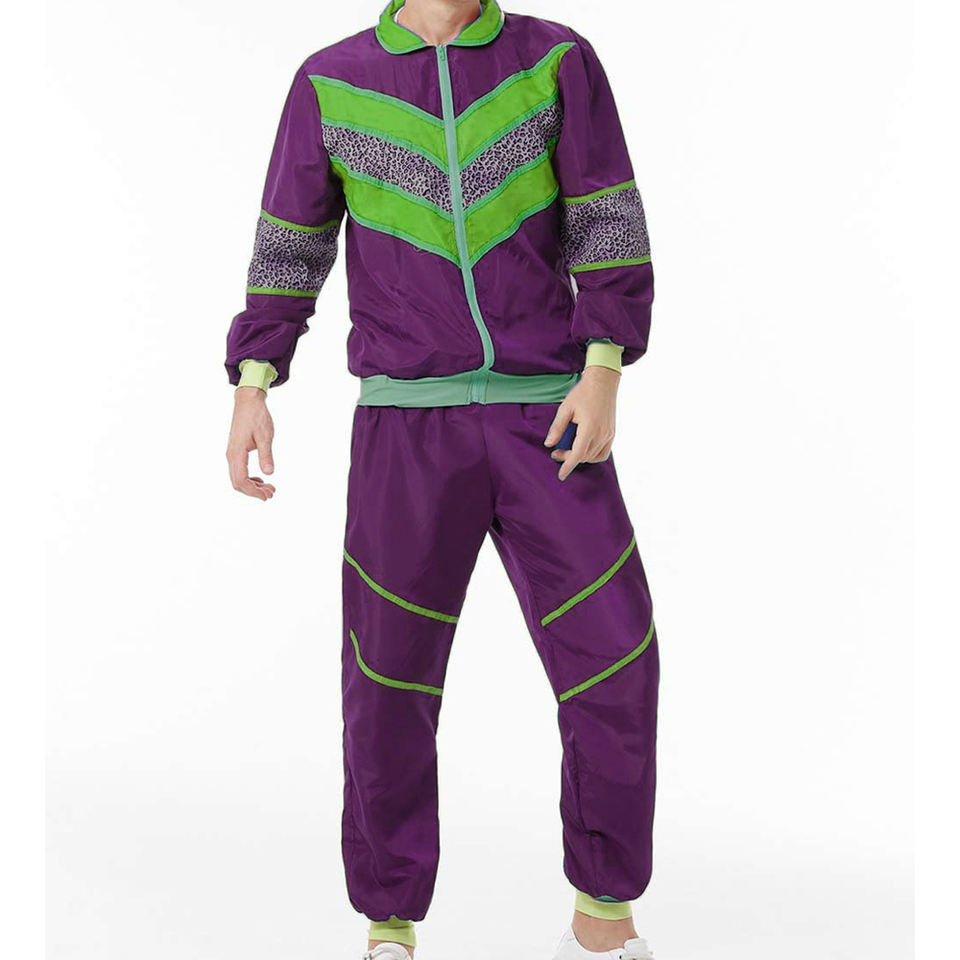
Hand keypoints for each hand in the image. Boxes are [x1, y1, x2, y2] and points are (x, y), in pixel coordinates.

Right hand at [226, 387, 275, 499]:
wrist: (248, 402)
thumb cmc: (256, 417)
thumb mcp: (265, 436)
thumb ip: (266, 455)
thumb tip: (269, 473)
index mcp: (236, 453)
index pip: (241, 481)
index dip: (253, 492)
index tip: (267, 496)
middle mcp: (231, 455)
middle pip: (237, 483)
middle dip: (253, 492)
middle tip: (271, 493)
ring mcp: (232, 454)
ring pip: (237, 478)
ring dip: (252, 486)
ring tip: (269, 488)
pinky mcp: (235, 451)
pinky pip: (239, 471)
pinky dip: (249, 479)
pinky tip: (261, 479)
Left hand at [543, 365, 619, 480]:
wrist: (603, 382)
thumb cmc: (583, 393)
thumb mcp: (565, 409)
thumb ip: (557, 428)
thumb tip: (549, 444)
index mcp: (589, 428)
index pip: (577, 455)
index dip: (568, 466)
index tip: (561, 475)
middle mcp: (601, 434)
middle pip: (583, 456)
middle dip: (569, 457)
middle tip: (556, 451)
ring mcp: (609, 435)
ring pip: (593, 456)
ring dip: (580, 456)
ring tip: (568, 448)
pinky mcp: (612, 433)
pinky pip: (603, 452)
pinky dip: (592, 455)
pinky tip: (583, 449)